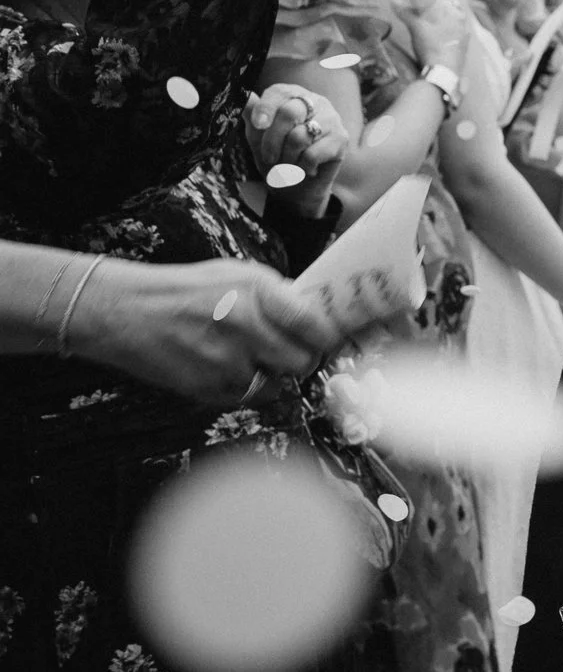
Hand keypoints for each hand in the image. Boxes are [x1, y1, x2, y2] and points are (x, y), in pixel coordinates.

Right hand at [67, 257, 348, 405]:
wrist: (125, 312)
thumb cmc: (185, 290)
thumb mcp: (237, 275)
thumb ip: (278, 294)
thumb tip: (316, 314)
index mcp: (259, 292)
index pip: (316, 325)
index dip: (328, 337)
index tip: (328, 340)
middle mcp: (247, 326)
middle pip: (304, 361)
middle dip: (304, 360)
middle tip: (296, 353)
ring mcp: (227, 360)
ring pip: (278, 383)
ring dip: (272, 375)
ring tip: (252, 357)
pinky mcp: (208, 387)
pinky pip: (248, 397)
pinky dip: (246, 387)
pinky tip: (229, 368)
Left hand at [246, 86, 349, 217]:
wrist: (296, 187)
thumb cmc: (276, 156)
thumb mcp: (257, 136)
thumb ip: (252, 115)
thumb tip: (245, 96)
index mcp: (294, 96)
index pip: (280, 92)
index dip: (266, 108)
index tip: (257, 124)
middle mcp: (316, 102)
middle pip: (289, 113)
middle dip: (272, 141)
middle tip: (269, 158)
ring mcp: (332, 118)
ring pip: (299, 136)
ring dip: (287, 158)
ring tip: (289, 165)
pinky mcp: (341, 138)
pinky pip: (312, 154)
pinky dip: (302, 167)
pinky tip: (306, 169)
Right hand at [398, 0, 474, 77]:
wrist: (443, 73)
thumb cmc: (433, 46)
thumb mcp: (417, 28)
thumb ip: (406, 13)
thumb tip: (393, 0)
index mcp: (458, 17)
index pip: (452, 3)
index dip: (441, 1)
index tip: (430, 2)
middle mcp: (465, 27)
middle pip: (454, 15)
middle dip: (442, 14)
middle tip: (428, 15)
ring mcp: (465, 41)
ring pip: (455, 28)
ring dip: (445, 26)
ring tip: (431, 28)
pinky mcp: (462, 53)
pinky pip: (455, 41)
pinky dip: (447, 38)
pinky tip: (437, 42)